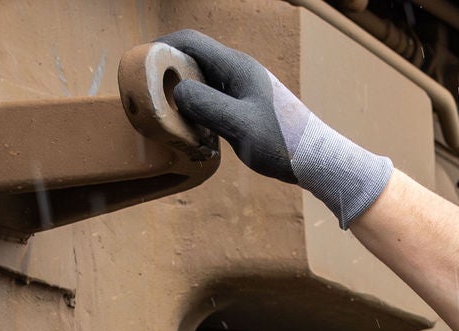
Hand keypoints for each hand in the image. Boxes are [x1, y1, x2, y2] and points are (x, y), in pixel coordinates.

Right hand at [156, 29, 393, 227]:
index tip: (140, 64)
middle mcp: (240, 71)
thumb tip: (178, 91)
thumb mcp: (238, 126)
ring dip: (184, 92)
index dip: (161, 47)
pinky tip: (195, 128)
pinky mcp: (249, 105)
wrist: (318, 161)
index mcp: (237, 66)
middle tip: (149, 95)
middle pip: (194, 59)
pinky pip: (216, 97)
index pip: (189, 41)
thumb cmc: (282, 144)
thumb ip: (206, 105)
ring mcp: (246, 88)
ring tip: (168, 114)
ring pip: (204, 80)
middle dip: (169, 72)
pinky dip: (200, 106)